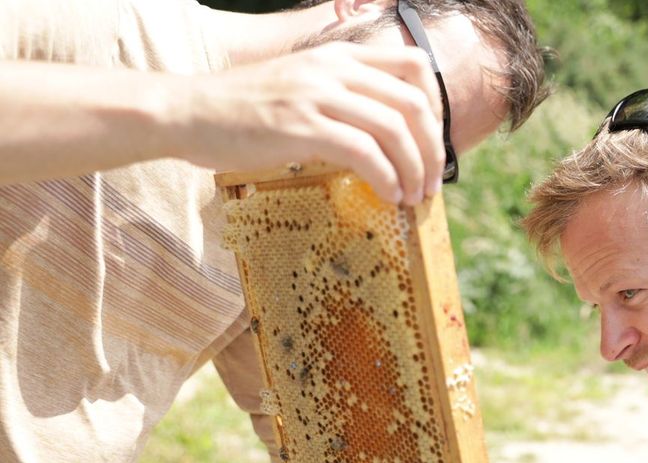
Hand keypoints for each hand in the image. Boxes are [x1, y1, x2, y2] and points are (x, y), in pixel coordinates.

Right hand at [171, 42, 445, 203]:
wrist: (186, 112)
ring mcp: (316, 94)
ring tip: (413, 196)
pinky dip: (386, 178)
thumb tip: (386, 137)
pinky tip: (387, 196)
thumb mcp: (301, 88)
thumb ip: (342, 99)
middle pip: (414, 102)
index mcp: (338, 56)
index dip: (436, 106)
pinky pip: (365, 152)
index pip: (413, 65)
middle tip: (431, 183)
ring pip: (395, 128)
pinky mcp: (301, 126)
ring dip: (414, 170)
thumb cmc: (242, 110)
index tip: (432, 143)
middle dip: (433, 149)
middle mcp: (333, 69)